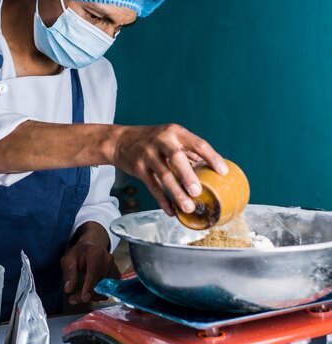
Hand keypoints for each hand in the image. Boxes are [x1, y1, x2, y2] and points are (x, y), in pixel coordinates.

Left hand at [61, 238, 120, 304]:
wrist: (91, 248)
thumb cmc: (79, 253)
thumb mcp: (68, 259)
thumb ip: (69, 273)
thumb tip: (69, 289)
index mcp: (95, 252)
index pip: (94, 272)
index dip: (89, 287)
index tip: (85, 298)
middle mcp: (108, 259)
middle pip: (99, 283)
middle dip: (86, 294)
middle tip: (73, 299)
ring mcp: (114, 267)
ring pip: (105, 289)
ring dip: (92, 296)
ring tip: (79, 296)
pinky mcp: (116, 274)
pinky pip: (109, 289)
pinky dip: (99, 293)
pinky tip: (90, 291)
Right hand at [112, 123, 227, 215]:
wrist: (120, 141)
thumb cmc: (152, 140)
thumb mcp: (170, 137)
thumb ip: (189, 150)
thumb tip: (212, 168)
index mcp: (175, 132)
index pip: (198, 144)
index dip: (212, 158)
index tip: (223, 172)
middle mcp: (162, 141)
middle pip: (177, 158)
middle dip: (189, 176)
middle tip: (198, 192)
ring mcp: (148, 154)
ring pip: (164, 176)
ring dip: (177, 193)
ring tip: (188, 207)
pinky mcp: (138, 168)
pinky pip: (152, 186)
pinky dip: (162, 200)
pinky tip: (171, 211)